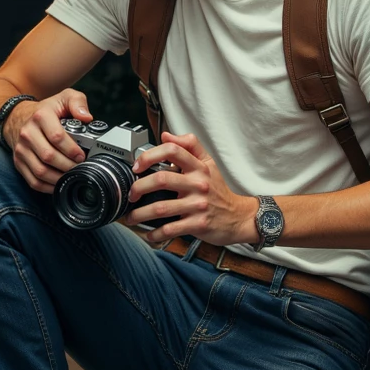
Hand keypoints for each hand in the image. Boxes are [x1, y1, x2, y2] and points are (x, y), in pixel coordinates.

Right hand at [9, 90, 91, 193]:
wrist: (17, 117)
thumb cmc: (46, 110)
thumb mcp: (64, 98)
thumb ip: (78, 103)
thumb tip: (87, 117)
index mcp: (41, 116)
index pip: (57, 136)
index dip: (72, 149)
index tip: (82, 155)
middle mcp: (28, 133)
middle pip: (49, 156)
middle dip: (68, 165)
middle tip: (80, 167)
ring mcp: (21, 149)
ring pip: (40, 171)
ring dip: (59, 178)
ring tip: (72, 176)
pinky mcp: (18, 162)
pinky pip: (33, 181)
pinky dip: (48, 187)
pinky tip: (59, 183)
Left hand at [123, 131, 257, 246]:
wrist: (238, 217)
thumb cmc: (218, 190)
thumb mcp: (208, 163)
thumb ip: (189, 147)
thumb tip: (166, 135)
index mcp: (199, 167)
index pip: (173, 151)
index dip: (150, 156)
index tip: (137, 166)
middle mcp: (199, 184)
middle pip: (161, 180)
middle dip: (139, 188)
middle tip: (131, 194)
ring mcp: (198, 205)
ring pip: (161, 208)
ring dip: (140, 214)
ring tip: (131, 217)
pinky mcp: (198, 224)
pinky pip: (170, 229)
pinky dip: (155, 234)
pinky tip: (149, 234)